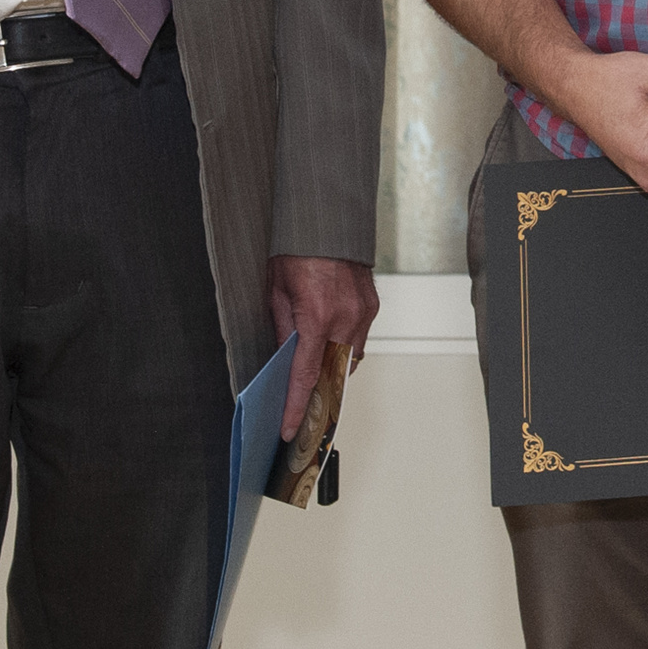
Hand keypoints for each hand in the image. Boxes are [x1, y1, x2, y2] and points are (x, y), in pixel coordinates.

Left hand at [268, 255, 379, 439]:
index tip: (289, 426)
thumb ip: (283, 329)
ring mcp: (362, 312)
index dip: (296, 405)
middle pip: (333, 373)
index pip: (306, 375)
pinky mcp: (371, 306)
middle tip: (303, 409)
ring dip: (333, 371)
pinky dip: (346, 350)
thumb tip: (285, 359)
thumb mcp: (276, 291)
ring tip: (315, 378)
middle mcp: (345, 318)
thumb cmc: (298, 250)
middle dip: (318, 394)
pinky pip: (360, 340)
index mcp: (316, 316)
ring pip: (350, 360)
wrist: (327, 221)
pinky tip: (331, 349)